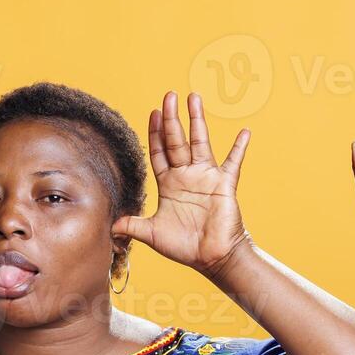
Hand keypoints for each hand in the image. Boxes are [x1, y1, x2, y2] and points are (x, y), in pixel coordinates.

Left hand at [113, 91, 250, 276]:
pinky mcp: (224, 185)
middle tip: (168, 96)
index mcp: (169, 184)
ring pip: (200, 142)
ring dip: (197, 120)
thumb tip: (110, 226)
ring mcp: (206, 178)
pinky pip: (233, 162)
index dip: (154, 133)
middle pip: (176, 140)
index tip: (153, 113)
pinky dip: (239, 148)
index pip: (159, 152)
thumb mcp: (151, 234)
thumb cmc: (184, 247)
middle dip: (171, 119)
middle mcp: (187, 176)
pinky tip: (244, 132)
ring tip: (193, 98)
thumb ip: (132, 225)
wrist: (212, 258)